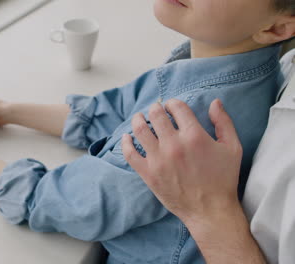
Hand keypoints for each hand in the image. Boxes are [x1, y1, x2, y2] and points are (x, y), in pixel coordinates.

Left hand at [121, 99, 242, 223]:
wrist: (210, 210)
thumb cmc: (223, 178)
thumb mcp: (232, 147)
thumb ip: (223, 122)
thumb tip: (214, 102)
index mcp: (194, 136)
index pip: (176, 107)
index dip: (173, 103)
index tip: (172, 106)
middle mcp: (174, 145)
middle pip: (156, 114)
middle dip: (155, 108)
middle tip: (156, 110)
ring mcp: (158, 160)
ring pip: (140, 130)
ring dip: (138, 119)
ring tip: (140, 117)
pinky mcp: (148, 173)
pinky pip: (129, 153)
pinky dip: (126, 142)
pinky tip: (127, 137)